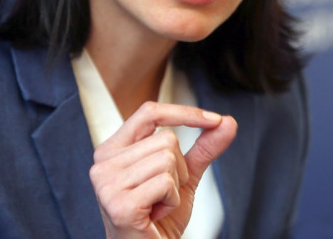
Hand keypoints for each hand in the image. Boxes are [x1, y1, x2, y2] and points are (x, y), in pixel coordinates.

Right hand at [89, 101, 236, 238]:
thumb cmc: (160, 219)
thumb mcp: (184, 176)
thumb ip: (203, 148)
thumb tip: (228, 122)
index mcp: (113, 150)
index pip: (149, 112)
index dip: (184, 113)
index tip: (214, 119)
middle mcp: (104, 164)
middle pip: (166, 139)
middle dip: (179, 168)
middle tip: (162, 194)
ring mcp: (108, 184)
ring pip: (168, 159)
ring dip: (175, 187)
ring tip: (157, 204)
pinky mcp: (120, 204)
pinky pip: (166, 183)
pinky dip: (172, 201)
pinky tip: (155, 215)